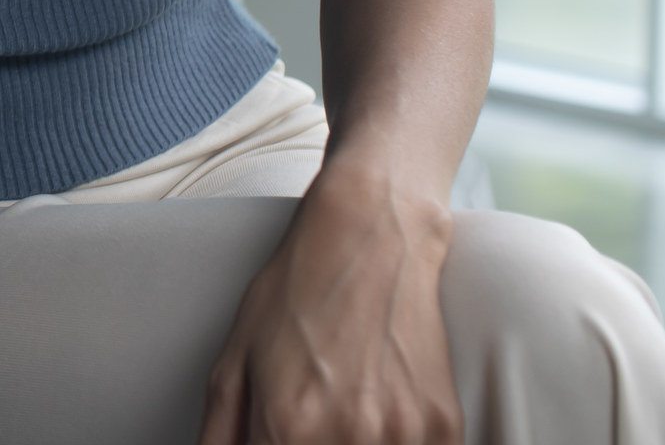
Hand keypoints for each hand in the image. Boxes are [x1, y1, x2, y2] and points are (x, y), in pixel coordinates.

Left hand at [199, 169, 460, 444]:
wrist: (371, 239)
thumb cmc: (294, 293)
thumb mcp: (232, 361)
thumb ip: (219, 434)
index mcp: (289, 424)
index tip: (273, 438)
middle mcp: (350, 435)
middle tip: (309, 415)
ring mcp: (404, 434)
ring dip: (351, 444)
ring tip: (344, 403)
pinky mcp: (445, 426)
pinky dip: (392, 442)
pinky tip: (376, 411)